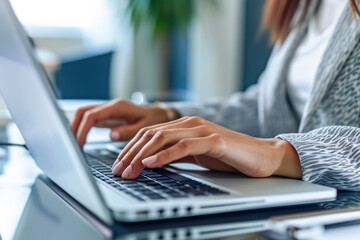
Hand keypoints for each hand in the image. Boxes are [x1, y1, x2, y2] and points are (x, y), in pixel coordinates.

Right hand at [71, 99, 179, 146]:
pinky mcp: (107, 115)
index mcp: (118, 106)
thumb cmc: (154, 120)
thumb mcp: (145, 127)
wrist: (160, 114)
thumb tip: (111, 134)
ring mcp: (107, 110)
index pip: (92, 115)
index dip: (82, 129)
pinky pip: (89, 118)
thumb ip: (128, 131)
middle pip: (83, 111)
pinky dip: (82, 127)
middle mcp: (110, 106)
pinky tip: (79, 139)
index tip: (79, 144)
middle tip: (71, 145)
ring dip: (75, 127)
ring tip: (72, 144)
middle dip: (73, 127)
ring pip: (84, 114)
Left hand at [111, 116, 301, 179]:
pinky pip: (184, 146)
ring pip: (163, 138)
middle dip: (131, 153)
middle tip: (118, 170)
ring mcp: (202, 129)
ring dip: (142, 155)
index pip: (150, 134)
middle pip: (152, 134)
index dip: (131, 149)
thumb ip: (176, 154)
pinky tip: (151, 163)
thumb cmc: (230, 156)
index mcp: (184, 125)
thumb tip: (151, 162)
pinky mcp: (214, 140)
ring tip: (129, 170)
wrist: (262, 156)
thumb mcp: (196, 155)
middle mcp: (190, 123)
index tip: (119, 165)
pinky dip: (165, 154)